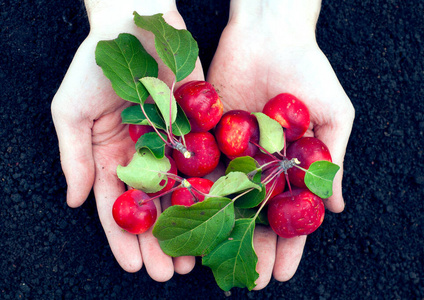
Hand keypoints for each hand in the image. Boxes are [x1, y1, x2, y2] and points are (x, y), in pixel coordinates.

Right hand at [51, 0, 202, 280]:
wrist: (139, 24)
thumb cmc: (97, 64)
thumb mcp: (71, 111)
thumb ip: (74, 156)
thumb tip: (75, 201)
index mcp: (114, 157)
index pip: (117, 206)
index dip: (123, 238)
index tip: (133, 265)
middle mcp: (146, 158)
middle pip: (153, 209)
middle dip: (159, 242)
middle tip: (167, 273)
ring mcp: (175, 146)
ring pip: (183, 195)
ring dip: (188, 227)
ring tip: (194, 259)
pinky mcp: (202, 130)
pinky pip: (208, 165)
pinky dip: (212, 191)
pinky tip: (219, 216)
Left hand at [207, 0, 354, 288]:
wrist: (269, 32)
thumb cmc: (309, 69)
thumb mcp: (333, 114)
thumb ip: (331, 160)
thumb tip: (334, 208)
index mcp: (286, 166)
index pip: (287, 215)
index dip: (287, 246)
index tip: (282, 275)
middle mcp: (254, 164)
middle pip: (250, 214)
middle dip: (250, 247)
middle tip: (248, 281)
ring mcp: (227, 150)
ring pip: (217, 197)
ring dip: (213, 230)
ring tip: (208, 264)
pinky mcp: (202, 132)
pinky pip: (193, 166)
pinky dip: (186, 193)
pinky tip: (179, 220)